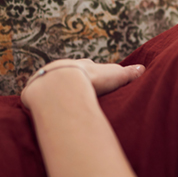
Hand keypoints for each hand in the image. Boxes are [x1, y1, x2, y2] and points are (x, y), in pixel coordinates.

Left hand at [20, 59, 145, 108]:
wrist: (62, 83)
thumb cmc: (92, 79)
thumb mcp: (115, 75)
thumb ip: (129, 73)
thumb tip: (143, 69)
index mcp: (82, 66)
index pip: (88, 69)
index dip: (92, 75)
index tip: (94, 81)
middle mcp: (63, 68)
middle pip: (68, 75)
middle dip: (72, 82)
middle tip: (77, 93)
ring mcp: (47, 79)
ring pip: (51, 85)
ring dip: (55, 92)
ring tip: (59, 103)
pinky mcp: (34, 92)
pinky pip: (37, 96)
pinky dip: (40, 102)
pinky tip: (42, 110)